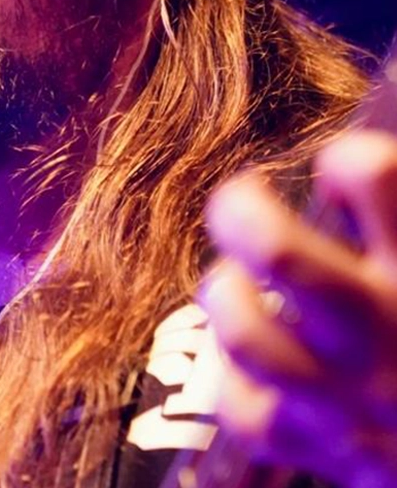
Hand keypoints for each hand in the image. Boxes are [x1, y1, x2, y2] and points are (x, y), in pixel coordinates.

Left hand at [200, 130, 396, 487]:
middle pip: (280, 252)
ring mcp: (353, 398)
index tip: (341, 173)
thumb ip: (391, 228)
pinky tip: (254, 366)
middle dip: (240, 211)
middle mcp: (390, 331)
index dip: (346, 158)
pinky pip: (248, 413)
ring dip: (227, 296)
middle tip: (240, 200)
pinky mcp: (327, 450)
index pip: (372, 176)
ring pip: (248, 335)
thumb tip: (352, 171)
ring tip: (238, 284)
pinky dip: (235, 383)